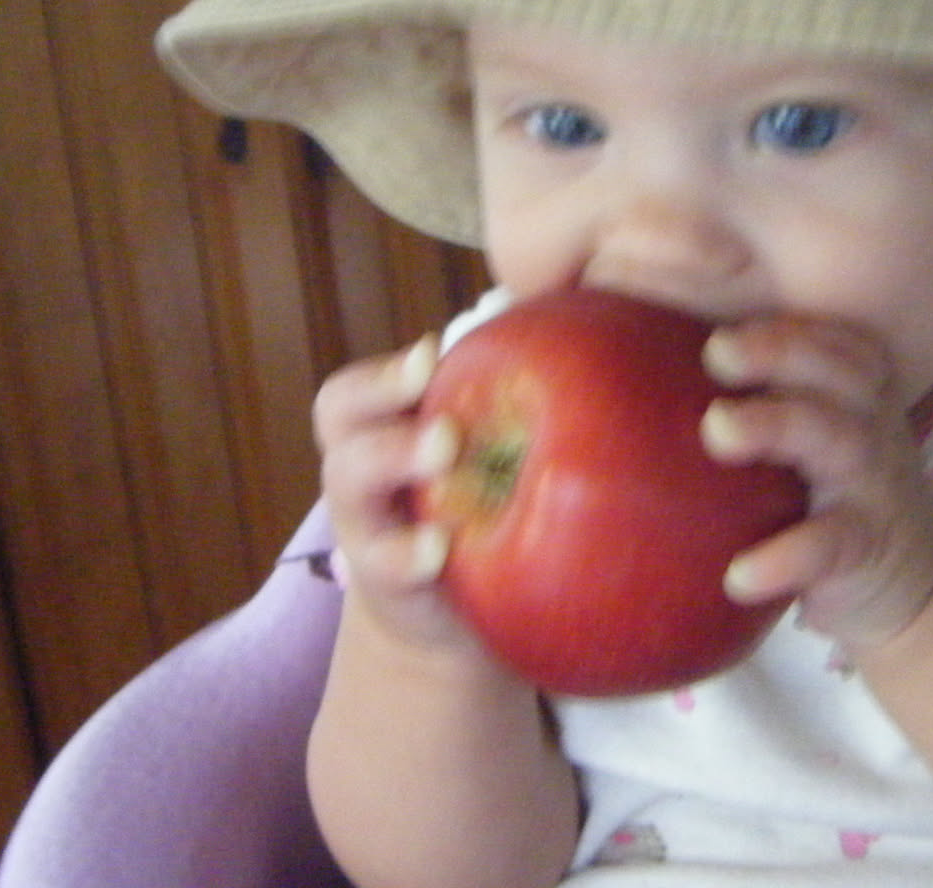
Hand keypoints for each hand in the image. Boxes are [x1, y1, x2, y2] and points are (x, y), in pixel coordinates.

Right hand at [313, 334, 478, 653]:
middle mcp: (362, 472)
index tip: (434, 354)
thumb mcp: (482, 446)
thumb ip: (505, 396)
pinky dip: (406, 554)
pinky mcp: (387, 584)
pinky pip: (384, 566)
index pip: (354, 391)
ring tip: (444, 459)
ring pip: (349, 485)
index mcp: (382, 429)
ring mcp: (367, 528)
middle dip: (387, 402)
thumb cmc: (477, 501)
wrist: (453, 610)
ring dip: (393, 461)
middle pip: (341, 426)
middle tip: (447, 421)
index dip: (385, 373)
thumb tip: (591, 322)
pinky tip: (438, 549)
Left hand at [698, 317, 932, 649]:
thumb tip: (617, 352)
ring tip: (718, 430)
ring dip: (777, 426)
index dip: (780, 329)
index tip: (718, 332)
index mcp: (851, 389)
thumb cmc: (827, 487)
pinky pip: (830, 546)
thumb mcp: (807, 432)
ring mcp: (873, 483)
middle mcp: (869, 423)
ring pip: (837, 440)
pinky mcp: (866, 547)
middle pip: (838, 371)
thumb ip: (748, 397)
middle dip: (777, 352)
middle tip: (716, 354)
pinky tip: (738, 576)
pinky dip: (786, 558)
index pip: (828, 340)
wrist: (911, 581)